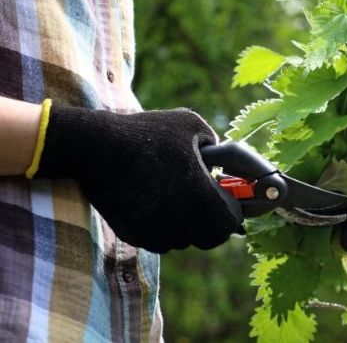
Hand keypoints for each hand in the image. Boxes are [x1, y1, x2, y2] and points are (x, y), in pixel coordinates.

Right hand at [33, 102, 241, 252]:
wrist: (95, 148)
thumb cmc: (147, 134)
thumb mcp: (192, 127)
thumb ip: (217, 147)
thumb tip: (223, 163)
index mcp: (200, 198)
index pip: (230, 223)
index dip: (232, 210)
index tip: (226, 197)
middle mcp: (179, 222)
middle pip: (209, 238)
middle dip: (211, 220)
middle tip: (204, 199)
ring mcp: (154, 233)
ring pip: (183, 239)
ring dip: (185, 223)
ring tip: (173, 192)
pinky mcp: (133, 236)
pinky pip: (158, 238)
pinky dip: (161, 225)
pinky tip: (152, 199)